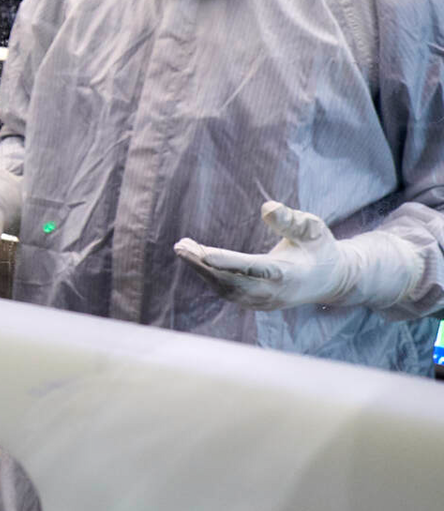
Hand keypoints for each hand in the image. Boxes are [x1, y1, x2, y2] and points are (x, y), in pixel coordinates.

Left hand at [174, 201, 422, 311]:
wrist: (330, 279)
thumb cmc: (319, 247)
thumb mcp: (313, 228)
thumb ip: (291, 220)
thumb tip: (266, 207)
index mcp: (290, 274)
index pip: (256, 268)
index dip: (230, 262)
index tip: (206, 254)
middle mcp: (275, 292)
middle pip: (233, 281)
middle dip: (204, 264)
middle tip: (181, 245)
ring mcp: (265, 301)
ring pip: (226, 289)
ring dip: (201, 269)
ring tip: (183, 246)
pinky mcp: (256, 303)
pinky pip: (228, 291)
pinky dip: (209, 275)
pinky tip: (195, 257)